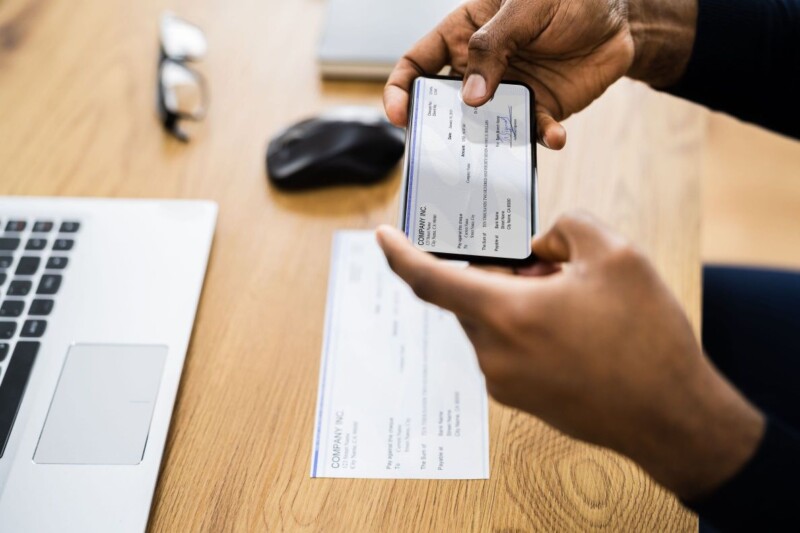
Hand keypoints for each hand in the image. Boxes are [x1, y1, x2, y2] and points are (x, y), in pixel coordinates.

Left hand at [376, 214, 763, 498]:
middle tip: (545, 261)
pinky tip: (571, 327)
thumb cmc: (646, 338)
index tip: (382, 236)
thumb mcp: (616, 256)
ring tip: (569, 295)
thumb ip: (567, 228)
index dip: (400, 254)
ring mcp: (504, 383)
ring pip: (490, 322)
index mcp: (505, 314)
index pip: (429, 280)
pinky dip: (524, 327)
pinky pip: (506, 349)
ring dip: (515, 299)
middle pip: (470, 295)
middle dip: (500, 270)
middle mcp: (493, 353)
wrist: (671, 418)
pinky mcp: (520, 399)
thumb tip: (541, 243)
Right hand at [384, 0, 634, 148]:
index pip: (418, 64)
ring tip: (499, 150)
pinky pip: (531, 133)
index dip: (400, 89)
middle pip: (445, 105)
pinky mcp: (538, 111)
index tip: (400, 114)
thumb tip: (470, 96)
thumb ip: (495, 45)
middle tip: (444, 148)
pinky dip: (541, 139)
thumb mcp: (526, 6)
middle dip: (440, 129)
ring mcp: (508, 93)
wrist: (620, 17)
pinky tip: (554, 137)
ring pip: (484, 127)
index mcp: (463, 36)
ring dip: (489, 142)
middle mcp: (480, 70)